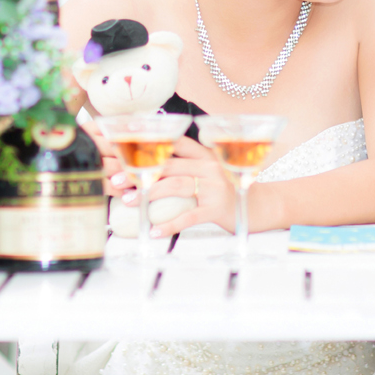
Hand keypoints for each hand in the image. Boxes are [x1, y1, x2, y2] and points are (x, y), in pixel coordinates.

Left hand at [109, 137, 230, 237]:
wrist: (257, 206)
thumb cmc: (226, 189)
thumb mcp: (209, 170)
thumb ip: (186, 164)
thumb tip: (150, 166)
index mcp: (205, 155)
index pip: (175, 143)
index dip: (150, 145)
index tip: (126, 150)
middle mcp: (209, 167)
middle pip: (169, 166)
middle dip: (140, 173)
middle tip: (117, 180)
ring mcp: (214, 188)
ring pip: (175, 187)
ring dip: (148, 195)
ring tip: (128, 202)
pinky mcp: (216, 209)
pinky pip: (188, 217)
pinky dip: (169, 225)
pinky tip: (154, 231)